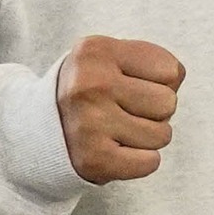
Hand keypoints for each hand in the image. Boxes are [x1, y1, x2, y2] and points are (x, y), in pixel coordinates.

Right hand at [55, 36, 184, 184]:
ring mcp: (89, 123)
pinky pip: (150, 163)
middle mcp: (89, 85)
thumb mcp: (111, 58)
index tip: (131, 85)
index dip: (159, 82)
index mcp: (96, 51)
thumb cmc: (92, 90)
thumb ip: (151, 61)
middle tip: (125, 111)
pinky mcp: (92, 159)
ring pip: (162, 135)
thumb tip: (175, 81)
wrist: (38, 130)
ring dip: (148, 136)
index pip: (172, 71)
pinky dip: (141, 161)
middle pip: (168, 103)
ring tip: (119, 130)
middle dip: (155, 110)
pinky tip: (118, 150)